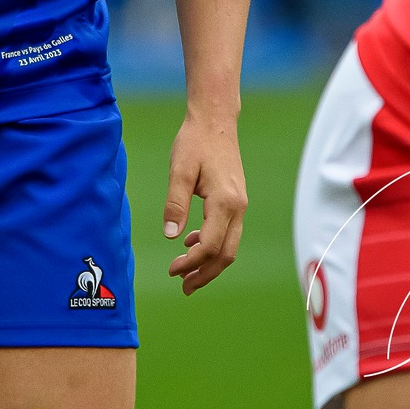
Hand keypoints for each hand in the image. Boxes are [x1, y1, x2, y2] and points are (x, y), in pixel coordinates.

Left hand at [163, 109, 246, 294]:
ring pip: (229, 246)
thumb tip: (170, 237)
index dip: (192, 264)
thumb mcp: (179, 170)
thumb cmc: (195, 142)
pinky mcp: (236, 201)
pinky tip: (192, 243)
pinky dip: (212, 245)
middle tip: (183, 287)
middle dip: (205, 274)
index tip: (172, 270)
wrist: (215, 121)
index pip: (210, 246)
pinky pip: (228, 233)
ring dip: (209, 263)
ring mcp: (240, 205)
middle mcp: (238, 207)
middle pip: (226, 254)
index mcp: (225, 202)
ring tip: (186, 273)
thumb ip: (175, 204)